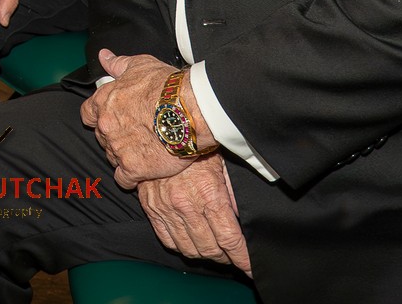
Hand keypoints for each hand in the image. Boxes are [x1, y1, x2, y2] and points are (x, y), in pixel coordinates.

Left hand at [80, 50, 194, 187]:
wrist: (189, 110)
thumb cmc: (166, 86)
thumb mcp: (140, 65)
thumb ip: (118, 64)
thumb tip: (104, 56)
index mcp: (104, 101)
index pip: (87, 113)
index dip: (97, 117)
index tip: (110, 118)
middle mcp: (106, 126)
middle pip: (102, 136)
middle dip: (114, 136)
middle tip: (135, 134)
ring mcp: (117, 148)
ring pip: (112, 157)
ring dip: (124, 155)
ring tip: (144, 151)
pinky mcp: (133, 168)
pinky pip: (124, 179)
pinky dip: (131, 177)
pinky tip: (143, 171)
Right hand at [138, 156, 250, 274]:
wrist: (161, 134)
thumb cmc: (195, 147)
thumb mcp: (223, 165)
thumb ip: (233, 194)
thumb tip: (242, 219)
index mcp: (209, 194)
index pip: (230, 239)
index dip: (242, 258)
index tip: (250, 267)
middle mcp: (186, 205)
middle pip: (210, 249)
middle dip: (226, 258)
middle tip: (232, 256)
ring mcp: (166, 208)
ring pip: (189, 249)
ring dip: (205, 255)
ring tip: (214, 251)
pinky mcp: (151, 208)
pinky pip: (168, 240)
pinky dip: (182, 247)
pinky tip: (192, 243)